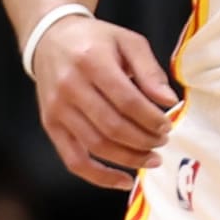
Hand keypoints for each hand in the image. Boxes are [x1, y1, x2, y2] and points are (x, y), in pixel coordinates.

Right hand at [36, 16, 178, 190]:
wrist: (50, 39)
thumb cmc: (95, 41)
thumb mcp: (128, 42)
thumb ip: (150, 71)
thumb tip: (169, 101)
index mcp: (91, 61)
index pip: (127, 101)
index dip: (152, 119)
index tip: (167, 125)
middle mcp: (70, 87)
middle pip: (113, 126)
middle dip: (144, 140)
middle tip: (162, 141)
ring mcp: (57, 109)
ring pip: (97, 146)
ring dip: (129, 159)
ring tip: (152, 159)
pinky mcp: (50, 125)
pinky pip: (74, 160)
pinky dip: (99, 177)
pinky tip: (124, 181)